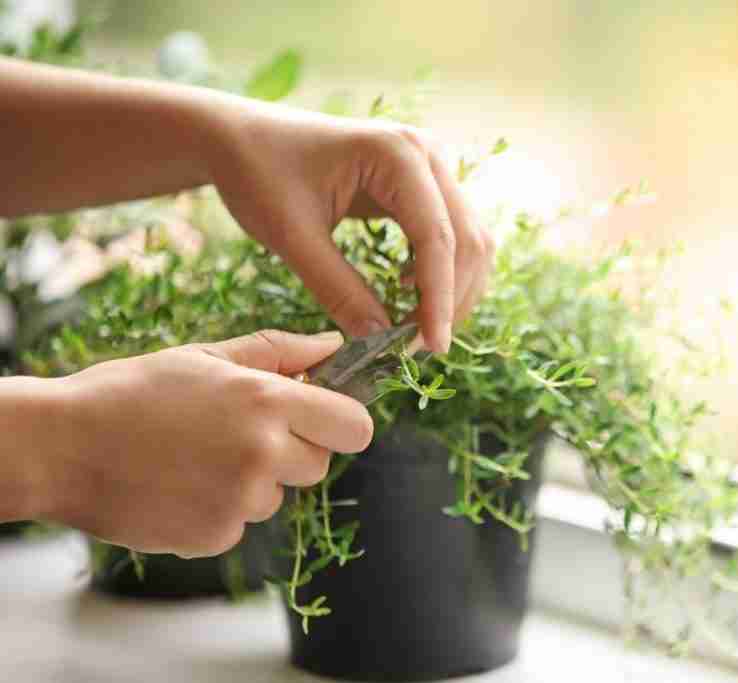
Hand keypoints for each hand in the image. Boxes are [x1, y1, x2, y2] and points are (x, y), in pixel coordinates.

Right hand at [41, 330, 371, 557]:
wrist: (60, 446)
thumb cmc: (132, 392)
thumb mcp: (206, 357)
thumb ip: (279, 352)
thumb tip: (333, 346)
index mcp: (267, 401)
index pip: (355, 426)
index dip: (341, 423)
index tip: (321, 420)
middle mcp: (263, 453)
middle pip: (320, 465)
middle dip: (292, 452)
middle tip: (240, 435)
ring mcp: (240, 500)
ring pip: (278, 496)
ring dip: (252, 483)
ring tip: (195, 458)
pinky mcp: (215, 536)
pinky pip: (241, 524)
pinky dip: (219, 511)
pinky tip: (179, 486)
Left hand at [205, 104, 494, 353]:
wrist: (241, 137)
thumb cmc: (258, 173)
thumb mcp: (292, 237)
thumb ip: (338, 289)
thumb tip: (380, 340)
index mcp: (396, 153)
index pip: (438, 238)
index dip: (440, 299)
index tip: (431, 348)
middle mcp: (427, 153)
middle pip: (468, 240)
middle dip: (451, 299)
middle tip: (417, 348)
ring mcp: (430, 166)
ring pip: (470, 240)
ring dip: (453, 289)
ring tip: (414, 328)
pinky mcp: (423, 184)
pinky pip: (452, 235)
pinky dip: (441, 272)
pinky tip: (408, 294)